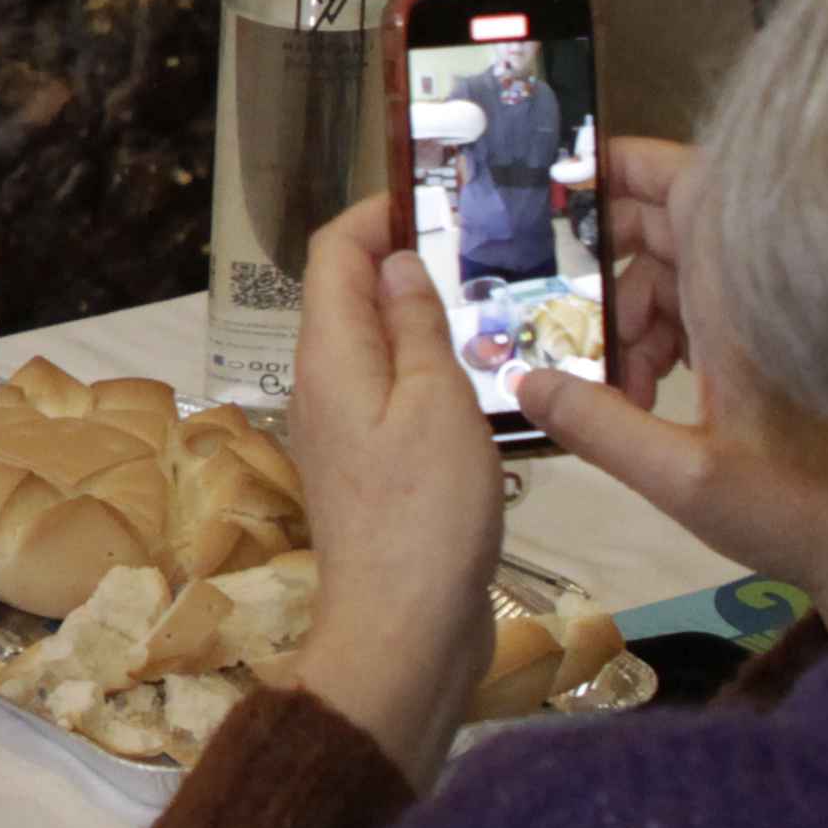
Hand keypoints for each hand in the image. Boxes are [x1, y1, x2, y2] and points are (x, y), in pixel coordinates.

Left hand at [280, 192, 512, 786]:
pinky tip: (493, 381)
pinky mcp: (375, 469)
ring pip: (382, 347)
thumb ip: (416, 325)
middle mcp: (325, 385)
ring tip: (503, 305)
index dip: (377, 213)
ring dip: (433, 320)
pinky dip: (438, 374)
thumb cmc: (424, 516)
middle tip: (488, 247)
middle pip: (353, 296)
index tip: (438, 195)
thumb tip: (395, 261)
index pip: (333, 253)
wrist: (405, 633)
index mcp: (330, 356)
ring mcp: (346, 430)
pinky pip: (399, 396)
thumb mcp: (436, 403)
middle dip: (413, 261)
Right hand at [516, 140, 827, 640]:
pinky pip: (695, 313)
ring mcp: (762, 319)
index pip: (684, 182)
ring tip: (613, 388)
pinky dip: (656, 338)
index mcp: (741, 296)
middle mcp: (754, 291)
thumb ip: (599, 428)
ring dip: (627, 316)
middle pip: (667, 225)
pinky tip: (641, 396)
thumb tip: (525, 381)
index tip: (562, 187)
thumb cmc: (800, 509)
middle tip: (560, 312)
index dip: (624, 164)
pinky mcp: (767, 350)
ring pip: (675, 275)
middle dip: (604, 262)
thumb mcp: (685, 478)